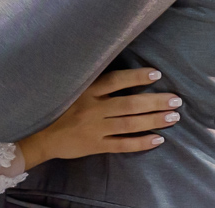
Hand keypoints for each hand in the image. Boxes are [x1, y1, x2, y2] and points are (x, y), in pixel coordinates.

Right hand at [16, 68, 182, 168]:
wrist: (39, 135)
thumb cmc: (57, 106)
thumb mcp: (69, 87)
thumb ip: (91, 80)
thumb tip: (117, 68)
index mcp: (86, 90)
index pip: (115, 81)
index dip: (136, 77)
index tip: (156, 73)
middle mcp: (92, 108)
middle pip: (128, 104)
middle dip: (154, 102)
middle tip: (175, 100)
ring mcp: (94, 128)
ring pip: (129, 124)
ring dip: (153, 121)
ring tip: (173, 117)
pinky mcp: (95, 145)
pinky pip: (122, 145)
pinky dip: (141, 143)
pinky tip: (158, 139)